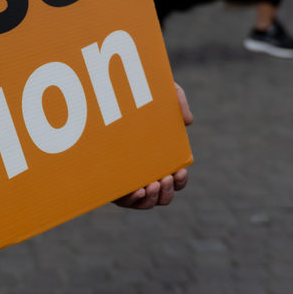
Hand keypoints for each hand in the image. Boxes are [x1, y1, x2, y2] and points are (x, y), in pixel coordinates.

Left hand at [115, 83, 191, 209]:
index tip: (179, 171)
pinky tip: (136, 189)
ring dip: (151, 198)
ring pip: (144, 202)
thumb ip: (178, 100)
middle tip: (164, 178)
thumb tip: (188, 122)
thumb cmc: (136, 93)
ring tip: (151, 184)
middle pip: (162, 196)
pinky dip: (132, 200)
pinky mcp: (108, 182)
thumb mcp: (160, 91)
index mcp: (160, 159)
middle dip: (166, 192)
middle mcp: (145, 173)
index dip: (180, 181)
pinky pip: (122, 200)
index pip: (176, 179)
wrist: (105, 92)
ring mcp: (127, 179)